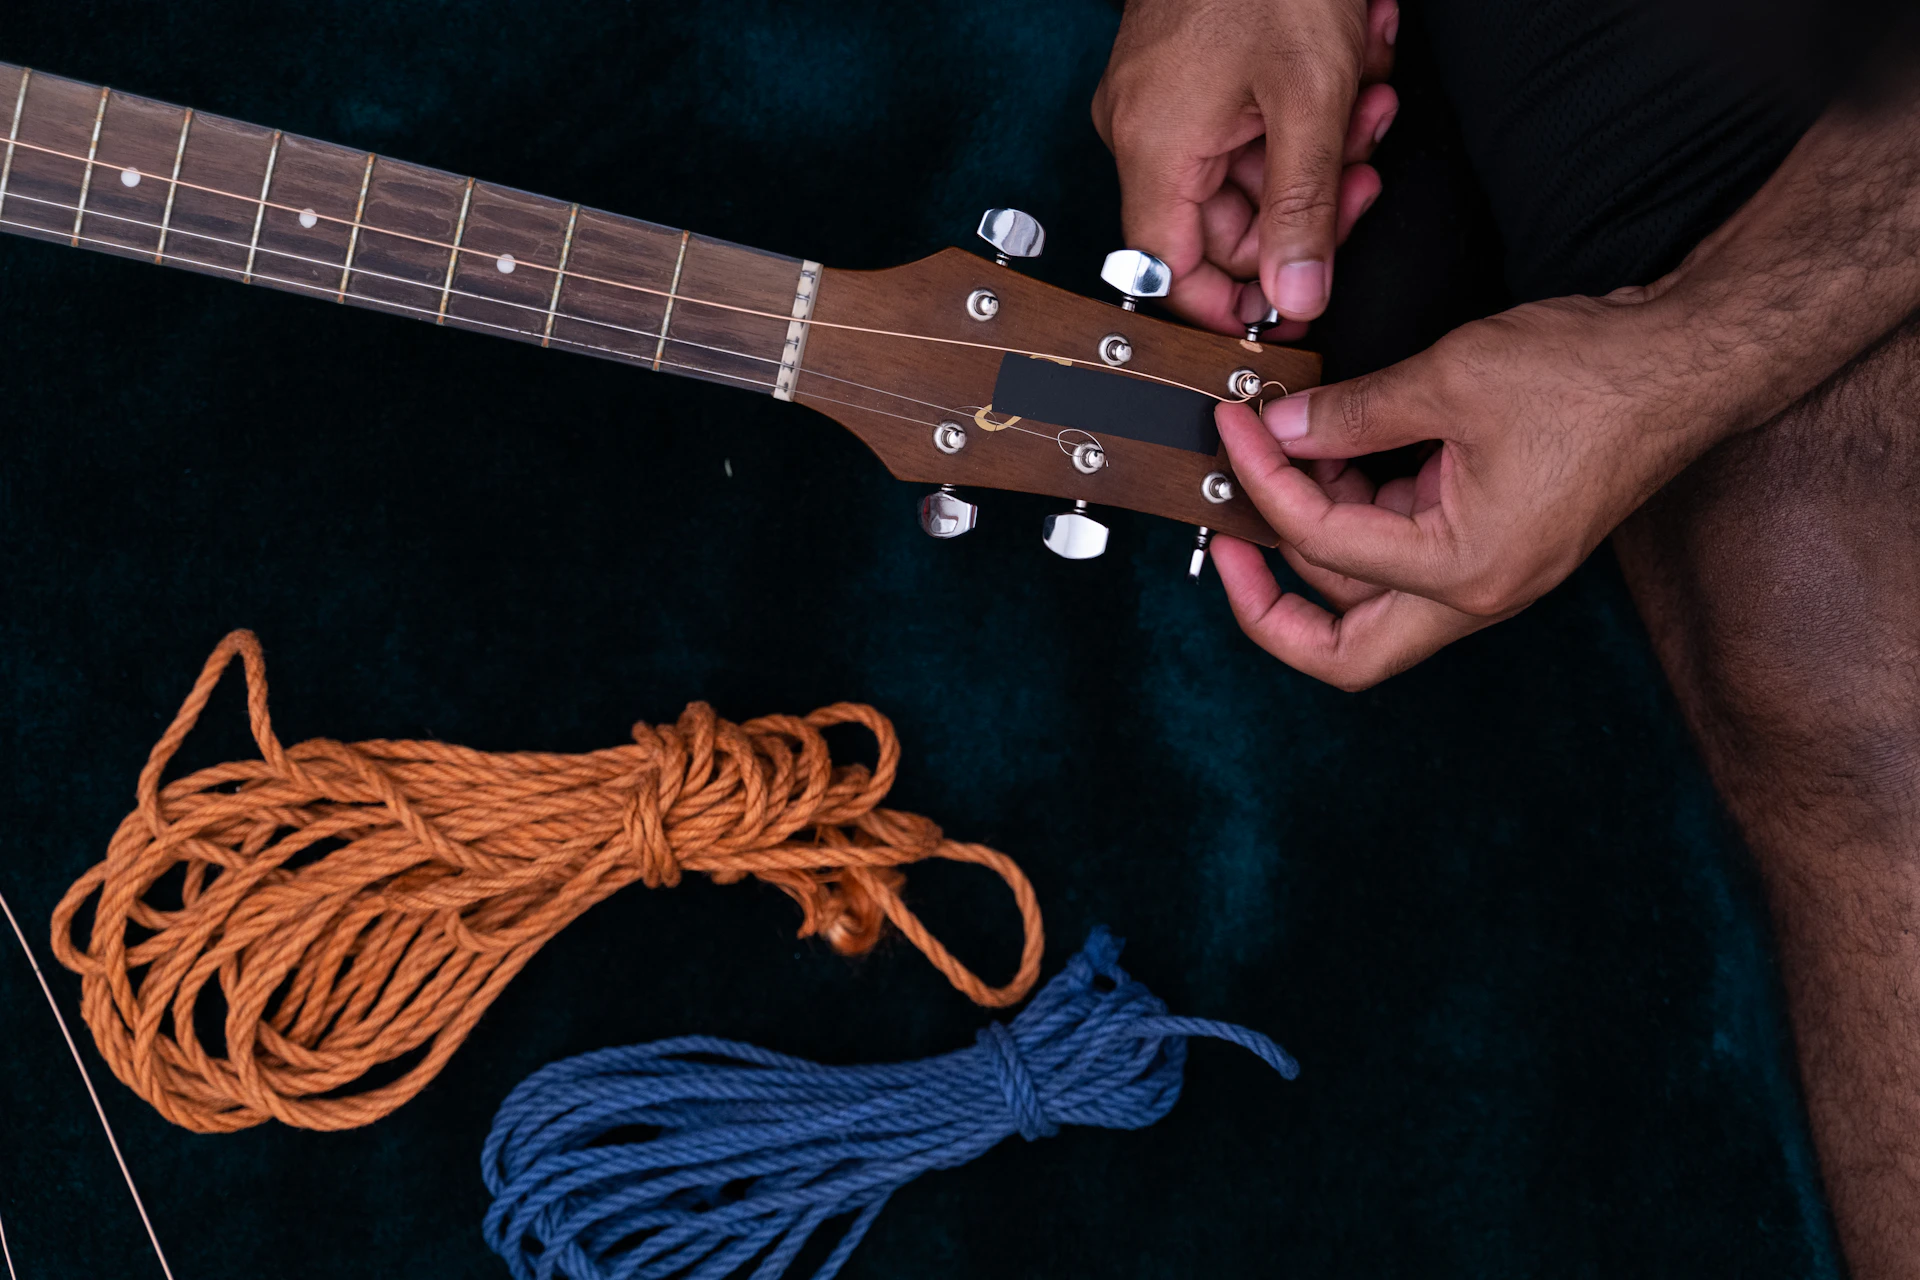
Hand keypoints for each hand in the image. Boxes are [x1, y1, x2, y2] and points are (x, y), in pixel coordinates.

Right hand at [1091, 0, 1399, 334]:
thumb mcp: (1311, 98)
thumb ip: (1305, 212)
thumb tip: (1298, 298)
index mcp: (1155, 151)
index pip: (1173, 277)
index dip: (1237, 305)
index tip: (1296, 308)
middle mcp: (1143, 134)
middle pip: (1225, 224)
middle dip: (1311, 198)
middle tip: (1367, 164)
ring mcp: (1162, 103)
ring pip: (1247, 171)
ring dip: (1321, 147)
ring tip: (1368, 91)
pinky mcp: (1185, 74)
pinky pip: (1244, 125)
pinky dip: (1301, 110)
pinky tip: (1347, 66)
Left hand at [1209, 288, 1727, 688]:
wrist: (1688, 362)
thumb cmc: (1595, 374)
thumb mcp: (1452, 377)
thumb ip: (1351, 413)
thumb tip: (1278, 429)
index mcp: (1469, 570)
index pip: (1326, 546)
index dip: (1263, 485)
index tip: (1232, 430)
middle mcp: (1479, 593)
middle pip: (1346, 652)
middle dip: (1271, 609)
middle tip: (1225, 545)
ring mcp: (1488, 575)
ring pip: (1370, 600)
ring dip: (1317, 541)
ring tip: (1280, 463)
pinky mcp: (1493, 545)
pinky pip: (1405, 555)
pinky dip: (1361, 514)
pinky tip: (1335, 458)